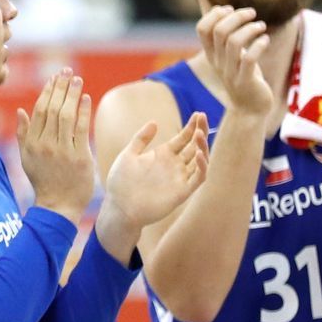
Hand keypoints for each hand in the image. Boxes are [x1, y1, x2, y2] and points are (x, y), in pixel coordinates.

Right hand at [17, 70, 95, 222]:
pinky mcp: (79, 157)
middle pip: (52, 109)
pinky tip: (86, 98)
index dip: (47, 92)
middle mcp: (45, 144)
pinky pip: (81, 129)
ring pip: (66, 115)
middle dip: (60, 87)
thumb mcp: (27, 159)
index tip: (55, 78)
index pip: (39, 110)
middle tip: (67, 71)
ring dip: (72, 94)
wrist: (58, 206)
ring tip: (77, 79)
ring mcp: (62, 150)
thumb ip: (23, 134)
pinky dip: (83, 111)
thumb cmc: (43, 181)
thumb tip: (21, 110)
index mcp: (32, 143)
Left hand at [100, 113, 208, 242]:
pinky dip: (202, 167)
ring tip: (199, 134)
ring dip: (202, 147)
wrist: (119, 207)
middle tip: (202, 118)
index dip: (192, 126)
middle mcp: (175, 165)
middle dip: (200, 131)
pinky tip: (199, 155)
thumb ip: (140, 139)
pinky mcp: (182, 192)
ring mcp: (179, 178)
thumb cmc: (121, 182)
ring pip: (200, 160)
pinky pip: (197, 178)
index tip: (198, 114)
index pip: (184, 138)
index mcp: (164, 155)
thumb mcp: (128, 155)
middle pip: (194, 146)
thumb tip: (154, 122)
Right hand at [196, 5, 272, 115]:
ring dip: (250, 29)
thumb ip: (226, 37)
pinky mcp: (246, 81)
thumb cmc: (244, 78)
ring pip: (234, 42)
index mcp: (212, 55)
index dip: (215, 14)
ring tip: (261, 26)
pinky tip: (266, 40)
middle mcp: (218, 63)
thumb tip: (223, 9)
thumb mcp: (231, 56)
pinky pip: (249, 59)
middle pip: (220, 31)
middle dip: (237, 16)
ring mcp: (231, 72)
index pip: (202, 28)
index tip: (230, 9)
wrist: (250, 111)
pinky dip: (259, 45)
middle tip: (252, 13)